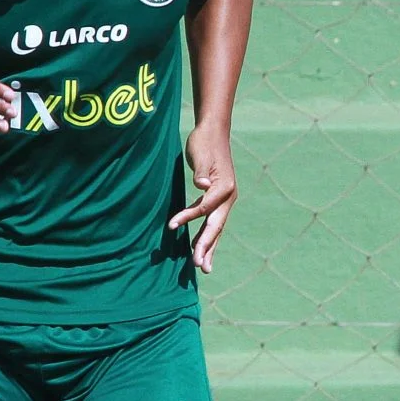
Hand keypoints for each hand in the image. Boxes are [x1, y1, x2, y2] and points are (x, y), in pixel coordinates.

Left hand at [168, 122, 238, 270]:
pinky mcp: (218, 200)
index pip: (206, 208)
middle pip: (216, 226)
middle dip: (208, 247)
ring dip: (208, 248)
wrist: (214, 133)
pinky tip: (198, 248)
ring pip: (216, 228)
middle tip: (200, 266)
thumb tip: (203, 185)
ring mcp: (225, 200)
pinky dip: (205, 235)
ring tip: (203, 267)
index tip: (171, 225)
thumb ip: (202, 172)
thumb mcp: (201, 154)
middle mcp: (228, 197)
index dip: (189, 217)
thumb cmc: (205, 142)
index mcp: (225, 187)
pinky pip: (211, 222)